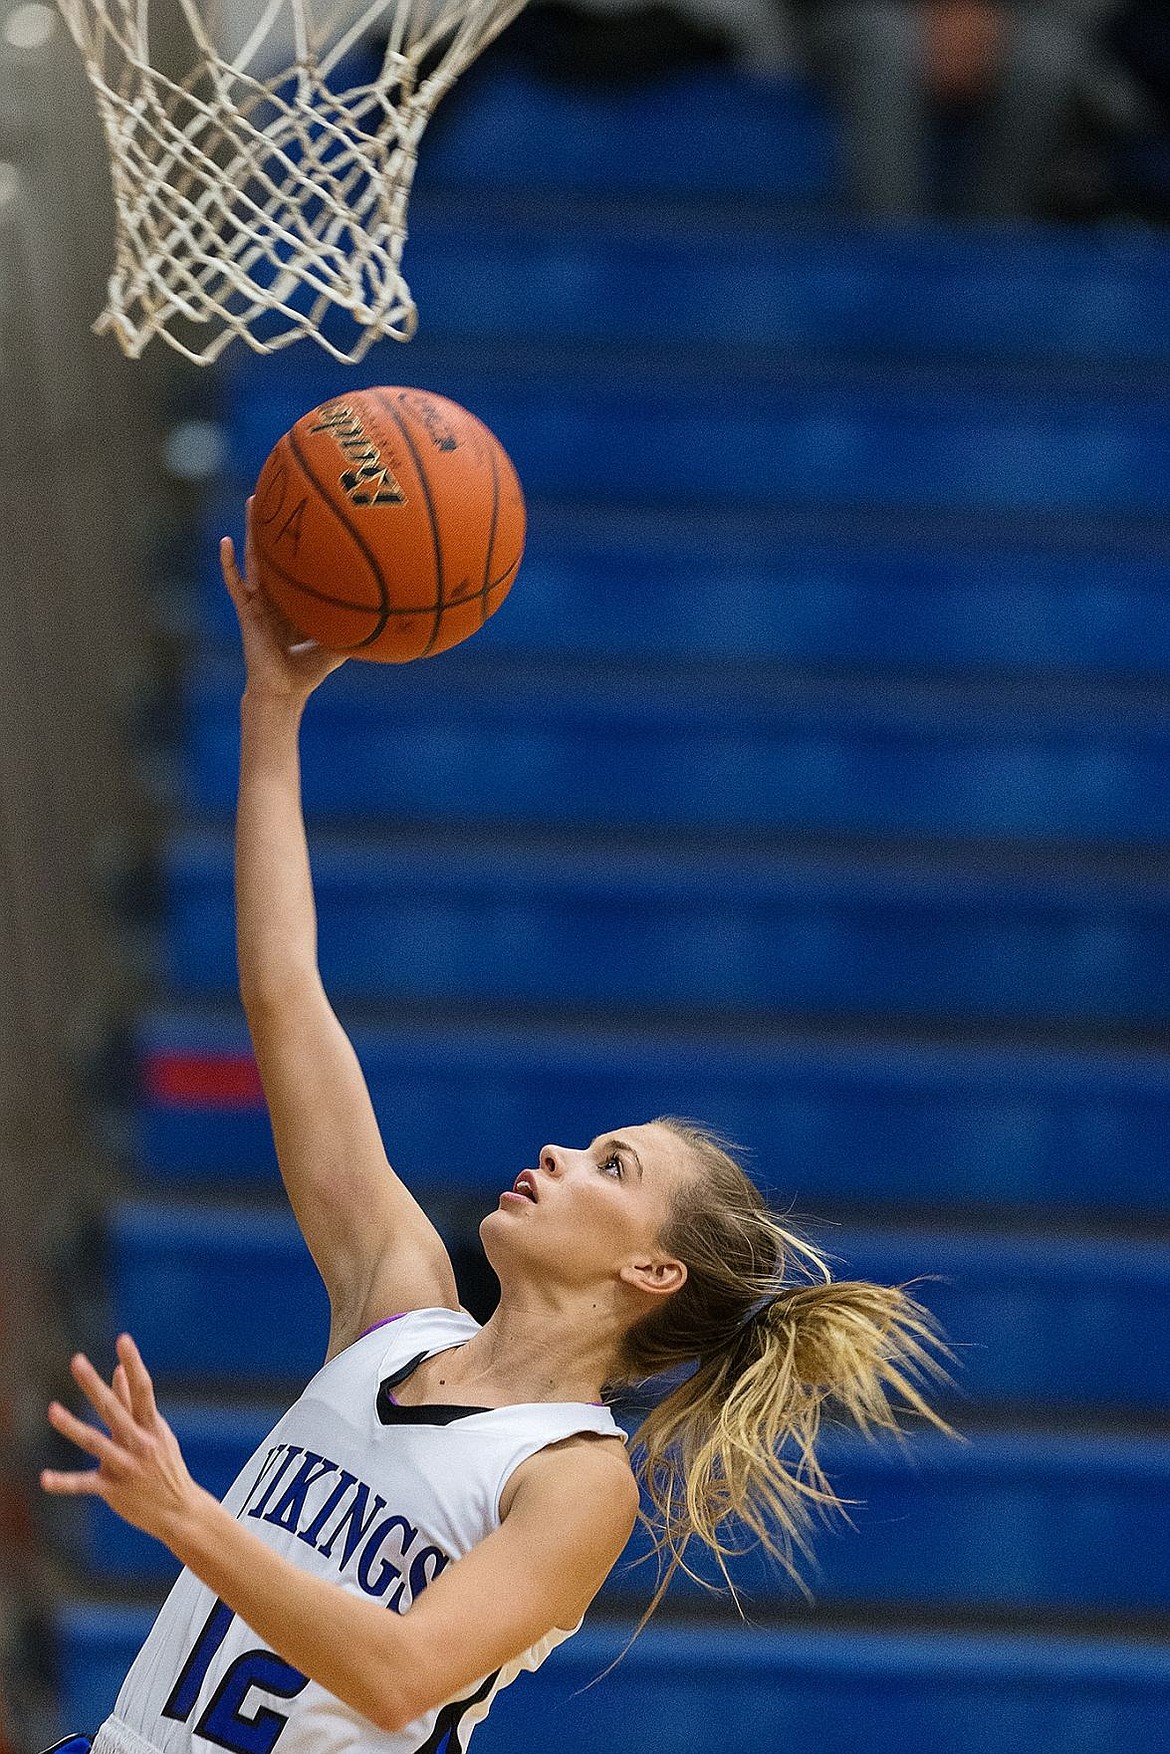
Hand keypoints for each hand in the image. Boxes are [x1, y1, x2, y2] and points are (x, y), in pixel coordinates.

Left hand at [41, 1334, 204, 1546]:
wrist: (179, 1510)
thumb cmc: (165, 1465)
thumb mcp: (155, 1432)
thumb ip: (132, 1402)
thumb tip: (119, 1370)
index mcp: (151, 1425)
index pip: (142, 1388)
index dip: (133, 1362)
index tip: (123, 1339)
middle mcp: (139, 1442)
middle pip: (113, 1409)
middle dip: (94, 1385)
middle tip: (76, 1361)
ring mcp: (126, 1466)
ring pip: (95, 1442)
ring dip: (72, 1426)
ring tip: (52, 1410)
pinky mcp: (113, 1489)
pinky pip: (84, 1484)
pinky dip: (64, 1482)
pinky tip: (44, 1478)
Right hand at [222, 497, 347, 704]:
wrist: (285, 692)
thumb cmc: (309, 672)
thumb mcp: (338, 644)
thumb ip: (356, 629)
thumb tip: (388, 619)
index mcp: (298, 599)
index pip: (303, 564)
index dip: (307, 540)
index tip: (315, 510)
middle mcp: (278, 594)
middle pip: (278, 551)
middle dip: (281, 522)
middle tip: (284, 488)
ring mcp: (260, 601)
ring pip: (256, 558)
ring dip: (253, 529)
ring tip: (254, 501)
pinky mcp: (247, 611)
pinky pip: (236, 583)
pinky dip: (228, 564)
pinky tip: (225, 543)